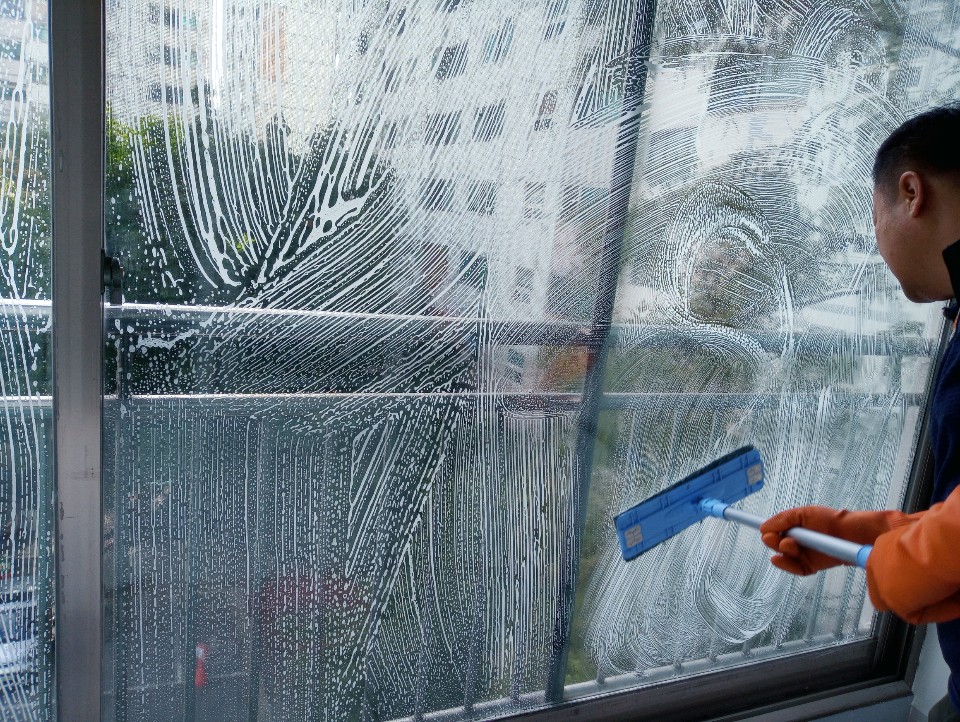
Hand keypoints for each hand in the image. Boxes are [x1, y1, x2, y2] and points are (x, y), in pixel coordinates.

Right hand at [759, 506, 892, 575]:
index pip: (774, 531)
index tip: (759, 529)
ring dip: (782, 550)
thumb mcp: (802, 514)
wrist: (849, 533)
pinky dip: (785, 565)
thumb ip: (782, 519)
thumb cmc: (828, 519)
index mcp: (794, 528)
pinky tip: (778, 559)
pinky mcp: (810, 566)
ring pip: (784, 556)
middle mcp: (797, 541)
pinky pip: (794, 569)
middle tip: (772, 538)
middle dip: (772, 541)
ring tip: (788, 544)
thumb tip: (762, 528)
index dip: (767, 531)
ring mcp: (803, 554)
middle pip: (776, 544)